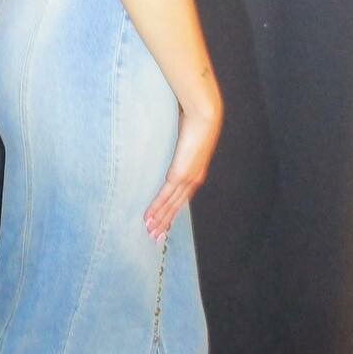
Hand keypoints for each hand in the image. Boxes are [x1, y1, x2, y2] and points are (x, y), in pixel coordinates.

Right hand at [143, 99, 222, 240]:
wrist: (204, 116)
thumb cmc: (194, 121)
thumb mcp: (185, 138)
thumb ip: (178, 146)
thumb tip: (169, 145)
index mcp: (196, 172)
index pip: (182, 197)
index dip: (173, 211)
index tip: (165, 222)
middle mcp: (193, 179)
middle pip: (177, 206)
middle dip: (166, 222)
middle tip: (155, 237)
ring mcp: (187, 178)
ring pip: (171, 205)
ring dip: (160, 219)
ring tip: (149, 232)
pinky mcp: (179, 174)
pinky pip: (165, 195)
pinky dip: (156, 208)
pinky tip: (148, 217)